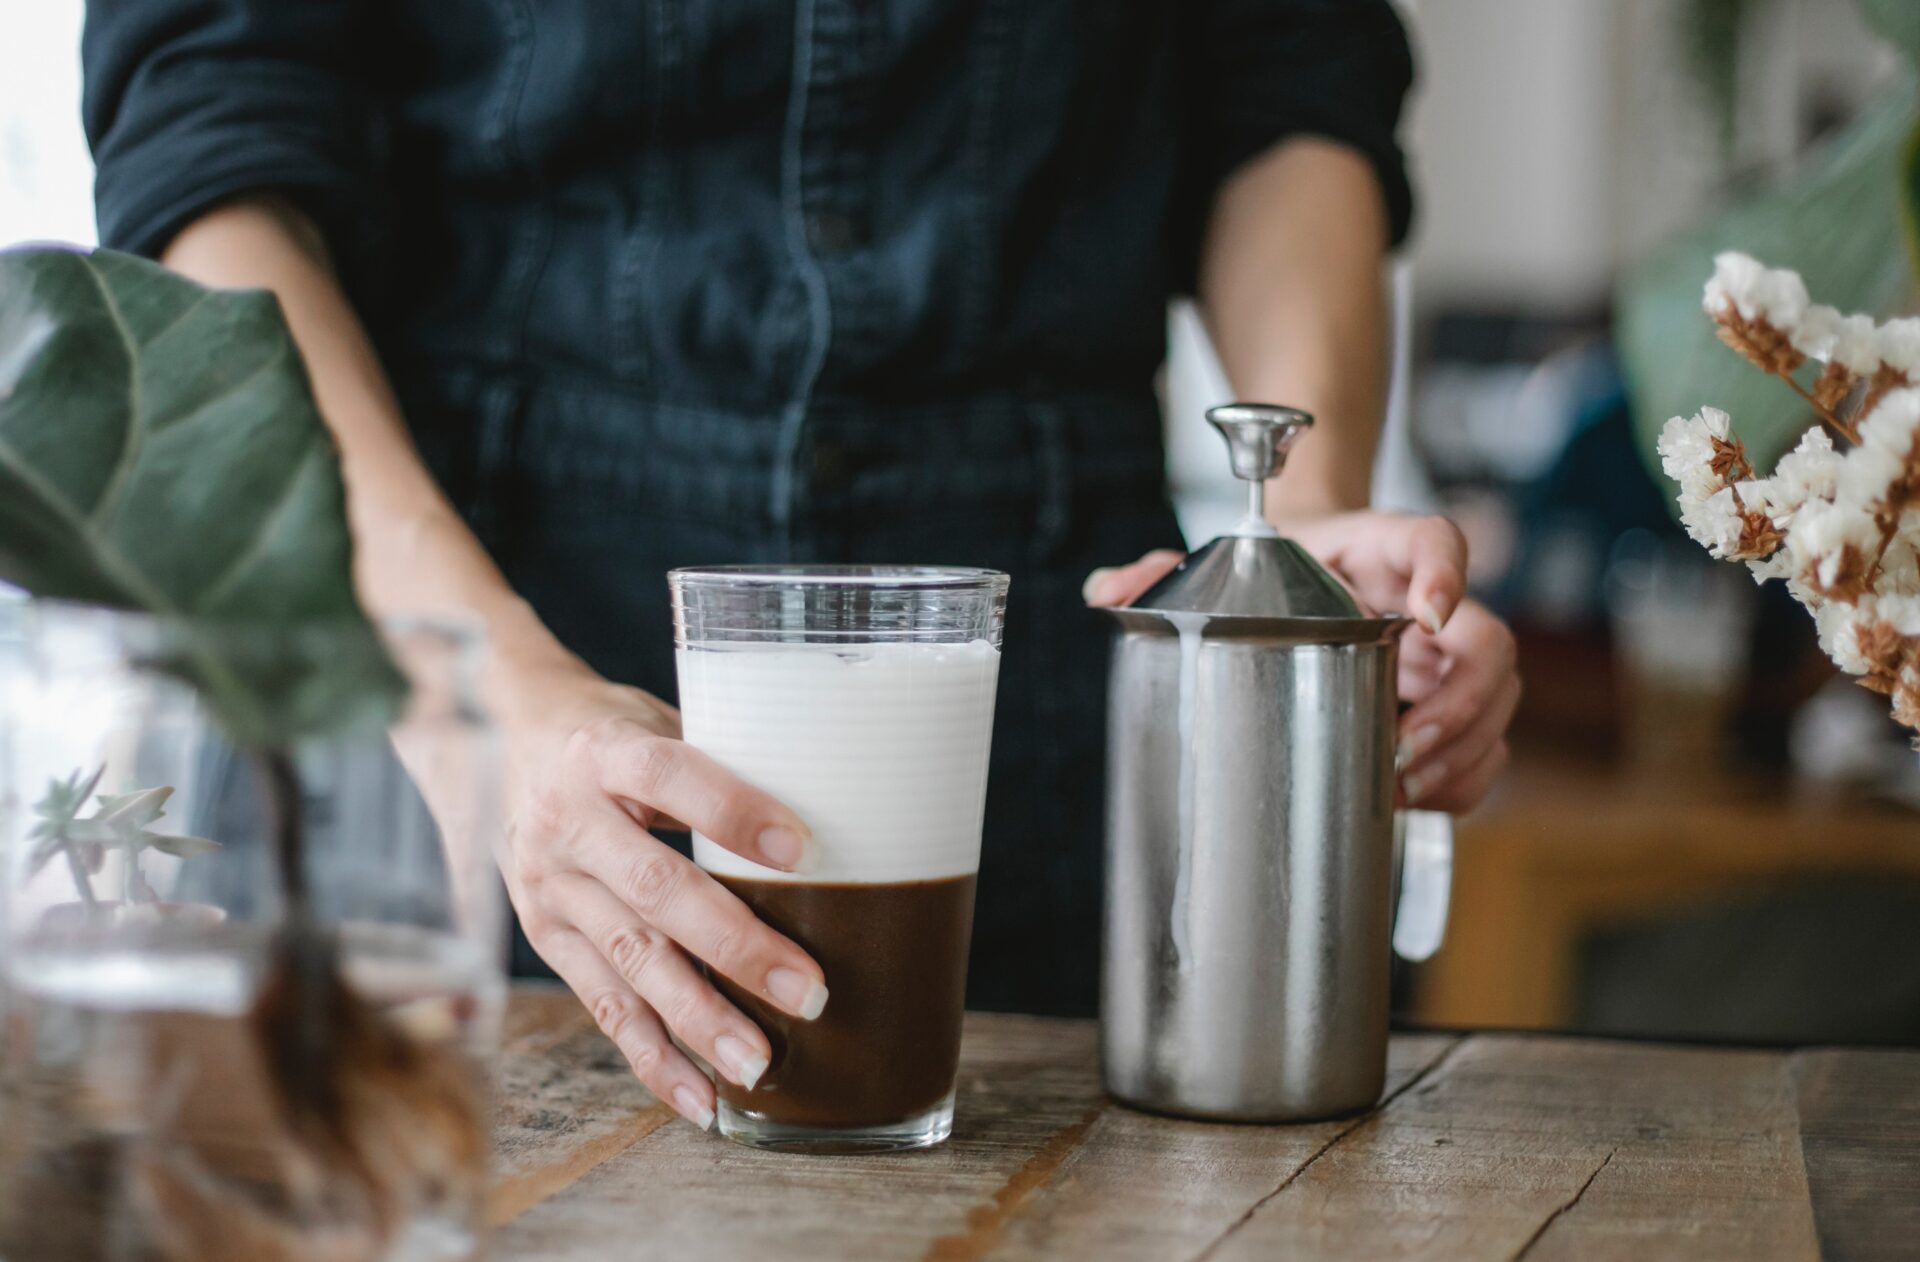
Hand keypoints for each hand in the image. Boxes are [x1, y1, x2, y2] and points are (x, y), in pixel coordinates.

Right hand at [492, 658, 827, 1130]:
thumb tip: (838, 800)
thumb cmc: (609, 732)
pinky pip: (603, 1004)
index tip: (803, 850)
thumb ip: (724, 758)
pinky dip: (652, 1056)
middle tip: (807, 992)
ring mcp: (552, 886)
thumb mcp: (652, 719)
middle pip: (654, 889)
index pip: (668, 775)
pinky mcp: (548, 938)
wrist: (497, 742)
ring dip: (698, 1017)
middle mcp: (569, 821)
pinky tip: (700, 1097)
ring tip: (758, 1063)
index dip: (733, 812)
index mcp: (603, 751)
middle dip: (734, 946)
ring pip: (629, 960)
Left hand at [1082, 512, 1518, 812]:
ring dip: (1461, 754)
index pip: (1435, 539)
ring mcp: (1448, 654)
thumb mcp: (1222, 558)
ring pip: (1498, 701)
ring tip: (1400, 787)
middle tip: (1399, 750)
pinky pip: (1487, 746)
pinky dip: (1461, 781)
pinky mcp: (1447, 702)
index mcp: (1380, 549)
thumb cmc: (1271, 566)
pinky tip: (1411, 801)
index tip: (1428, 610)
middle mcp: (1430, 601)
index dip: (1446, 571)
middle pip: (1489, 642)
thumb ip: (1162, 572)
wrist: (1302, 567)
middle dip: (1457, 708)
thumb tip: (1105, 594)